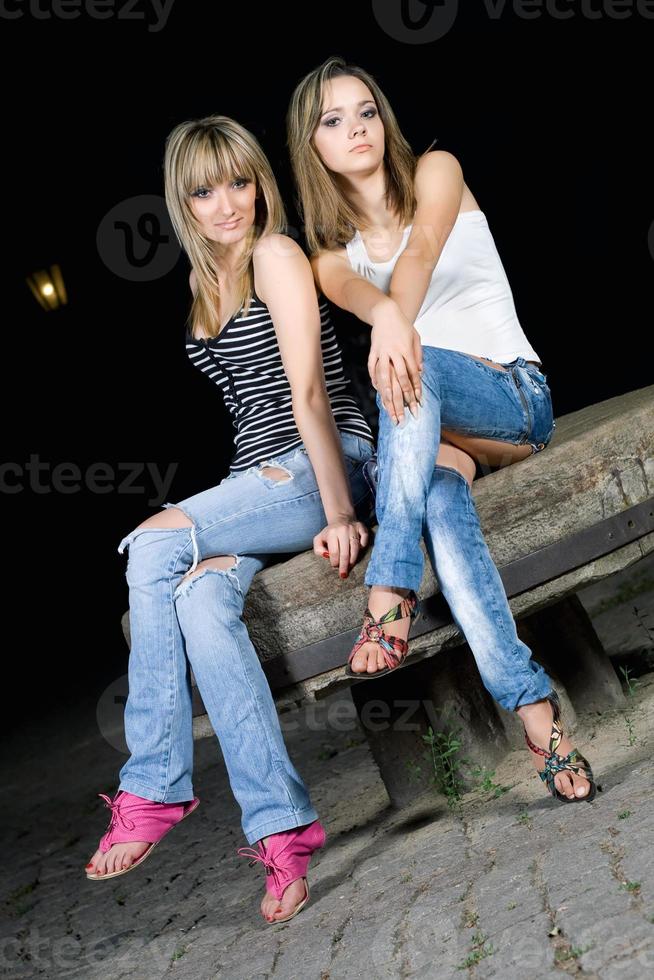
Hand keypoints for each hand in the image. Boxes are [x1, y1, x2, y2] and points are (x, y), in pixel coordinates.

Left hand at [313, 517, 369, 577]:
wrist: (341, 518)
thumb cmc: (330, 533)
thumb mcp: (319, 539)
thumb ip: (318, 549)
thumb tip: (327, 556)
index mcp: (332, 533)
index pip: (334, 552)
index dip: (335, 562)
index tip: (335, 566)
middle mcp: (343, 530)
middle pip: (345, 552)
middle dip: (344, 565)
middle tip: (344, 574)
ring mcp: (353, 528)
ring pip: (355, 547)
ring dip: (353, 559)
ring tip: (350, 566)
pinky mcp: (362, 528)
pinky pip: (365, 539)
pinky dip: (363, 546)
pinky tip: (359, 551)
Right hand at [369, 306, 422, 422]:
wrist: (386, 312)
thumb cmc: (403, 326)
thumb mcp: (415, 338)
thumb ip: (418, 356)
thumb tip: (420, 372)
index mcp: (406, 350)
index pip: (412, 374)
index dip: (415, 389)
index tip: (418, 402)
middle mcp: (394, 353)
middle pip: (399, 379)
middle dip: (402, 398)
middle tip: (403, 414)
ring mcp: (382, 353)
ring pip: (384, 377)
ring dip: (386, 394)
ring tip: (388, 408)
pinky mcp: (373, 352)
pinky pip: (372, 368)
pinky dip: (374, 380)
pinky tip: (377, 390)